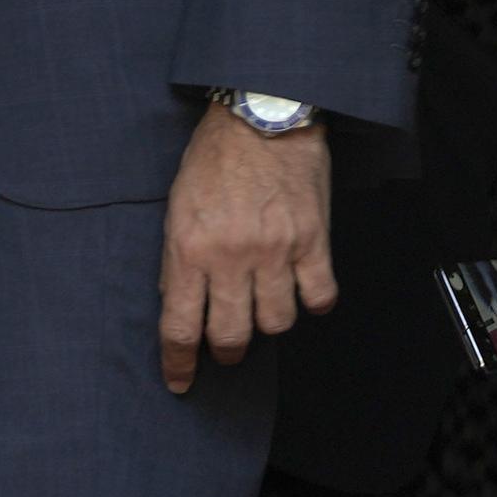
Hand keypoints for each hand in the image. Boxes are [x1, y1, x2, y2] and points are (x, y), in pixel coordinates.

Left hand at [158, 110, 333, 392]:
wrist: (262, 114)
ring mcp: (276, 251)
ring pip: (277, 323)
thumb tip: (177, 305)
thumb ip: (176, 261)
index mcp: (189, 251)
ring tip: (264, 312)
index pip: (180, 328)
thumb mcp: (176, 210)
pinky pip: (320, 296)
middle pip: (230, 336)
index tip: (181, 381)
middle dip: (225, 353)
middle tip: (227, 348)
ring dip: (268, 326)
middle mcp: (231, 258)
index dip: (179, 364)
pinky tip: (304, 295)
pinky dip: (313, 304)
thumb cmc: (215, 159)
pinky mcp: (313, 239)